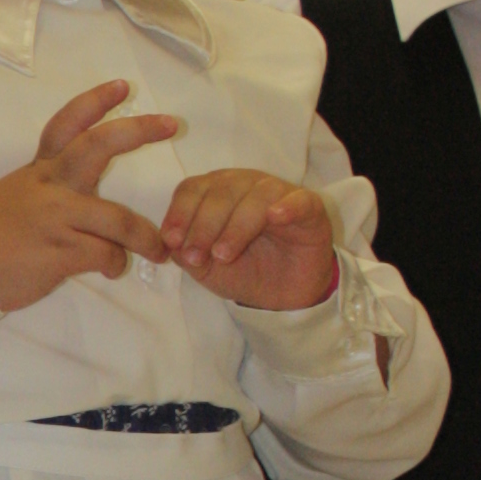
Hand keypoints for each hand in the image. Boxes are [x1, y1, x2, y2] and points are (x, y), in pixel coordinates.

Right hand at [0, 81, 178, 313]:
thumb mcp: (14, 197)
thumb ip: (48, 189)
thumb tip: (85, 195)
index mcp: (38, 172)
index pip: (66, 126)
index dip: (95, 102)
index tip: (122, 86)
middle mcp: (49, 187)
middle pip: (98, 147)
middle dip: (137, 131)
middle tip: (171, 125)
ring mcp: (55, 218)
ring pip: (117, 219)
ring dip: (145, 237)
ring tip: (159, 251)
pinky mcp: (59, 252)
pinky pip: (105, 254)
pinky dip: (114, 264)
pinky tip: (110, 269)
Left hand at [156, 166, 339, 312]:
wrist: (282, 294)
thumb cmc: (242, 271)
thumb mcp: (205, 268)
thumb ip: (186, 254)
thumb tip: (171, 243)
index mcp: (216, 193)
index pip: (193, 189)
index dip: (180, 213)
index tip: (171, 241)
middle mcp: (246, 185)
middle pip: (221, 191)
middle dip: (204, 225)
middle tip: (196, 256)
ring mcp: (279, 193)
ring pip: (256, 196)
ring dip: (236, 226)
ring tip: (224, 255)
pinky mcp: (309, 208)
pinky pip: (300, 200)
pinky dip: (287, 206)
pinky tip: (275, 217)